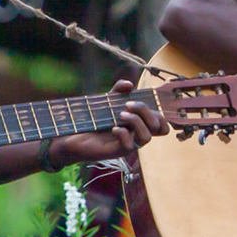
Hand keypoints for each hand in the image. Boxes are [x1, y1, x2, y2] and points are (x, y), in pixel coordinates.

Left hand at [50, 80, 169, 165]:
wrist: (74, 135)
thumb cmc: (93, 120)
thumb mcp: (108, 101)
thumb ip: (119, 91)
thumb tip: (129, 85)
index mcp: (139, 125)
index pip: (162, 125)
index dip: (160, 114)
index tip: (141, 103)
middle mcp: (137, 135)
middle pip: (158, 127)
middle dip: (145, 111)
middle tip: (127, 105)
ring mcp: (129, 144)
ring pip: (147, 137)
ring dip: (136, 122)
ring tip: (120, 115)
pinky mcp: (117, 151)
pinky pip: (130, 145)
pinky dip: (123, 133)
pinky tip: (113, 128)